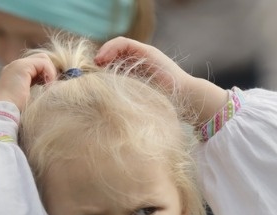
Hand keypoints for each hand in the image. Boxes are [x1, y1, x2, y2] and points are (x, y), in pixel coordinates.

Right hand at [0, 53, 57, 110]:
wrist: (5, 111)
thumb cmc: (18, 110)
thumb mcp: (29, 97)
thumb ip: (35, 87)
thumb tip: (50, 85)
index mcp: (16, 73)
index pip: (37, 64)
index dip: (47, 73)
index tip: (50, 87)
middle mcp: (15, 65)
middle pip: (41, 58)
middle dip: (50, 70)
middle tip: (50, 86)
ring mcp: (17, 64)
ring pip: (43, 58)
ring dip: (50, 72)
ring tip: (49, 86)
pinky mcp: (22, 66)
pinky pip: (44, 63)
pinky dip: (50, 73)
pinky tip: (47, 85)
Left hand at [94, 37, 228, 124]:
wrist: (187, 98)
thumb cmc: (166, 106)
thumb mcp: (139, 102)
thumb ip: (126, 99)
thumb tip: (104, 109)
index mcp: (138, 74)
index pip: (115, 64)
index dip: (102, 68)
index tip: (90, 78)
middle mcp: (141, 61)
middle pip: (115, 54)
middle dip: (101, 60)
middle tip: (89, 70)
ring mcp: (145, 54)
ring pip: (118, 46)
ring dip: (104, 52)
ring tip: (96, 63)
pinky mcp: (147, 51)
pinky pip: (124, 43)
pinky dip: (111, 48)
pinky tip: (103, 59)